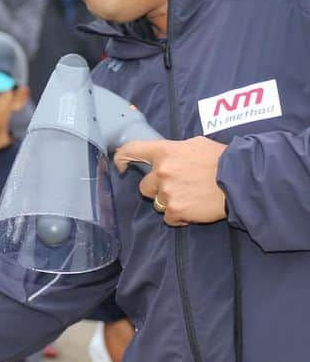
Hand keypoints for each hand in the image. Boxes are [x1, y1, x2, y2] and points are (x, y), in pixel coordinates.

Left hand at [113, 137, 228, 226]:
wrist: (241, 180)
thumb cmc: (222, 159)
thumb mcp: (196, 145)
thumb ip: (174, 150)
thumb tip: (165, 155)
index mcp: (164, 152)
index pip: (131, 150)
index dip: (121, 158)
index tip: (120, 166)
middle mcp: (161, 172)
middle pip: (144, 186)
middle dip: (157, 188)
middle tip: (179, 187)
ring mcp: (167, 192)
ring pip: (157, 203)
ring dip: (169, 202)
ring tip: (191, 197)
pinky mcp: (176, 211)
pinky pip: (169, 217)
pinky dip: (180, 216)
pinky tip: (194, 208)